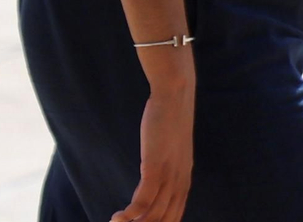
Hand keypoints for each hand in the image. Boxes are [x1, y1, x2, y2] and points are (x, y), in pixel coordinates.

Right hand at [111, 82, 193, 221]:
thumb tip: (154, 177)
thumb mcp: (171, 149)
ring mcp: (169, 175)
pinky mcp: (155, 166)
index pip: (175, 217)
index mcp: (185, 179)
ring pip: (152, 216)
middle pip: (165, 221)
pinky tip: (117, 217)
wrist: (175, 94)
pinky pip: (143, 201)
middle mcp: (180, 181)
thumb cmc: (169, 120)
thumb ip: (166, 166)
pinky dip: (129, 215)